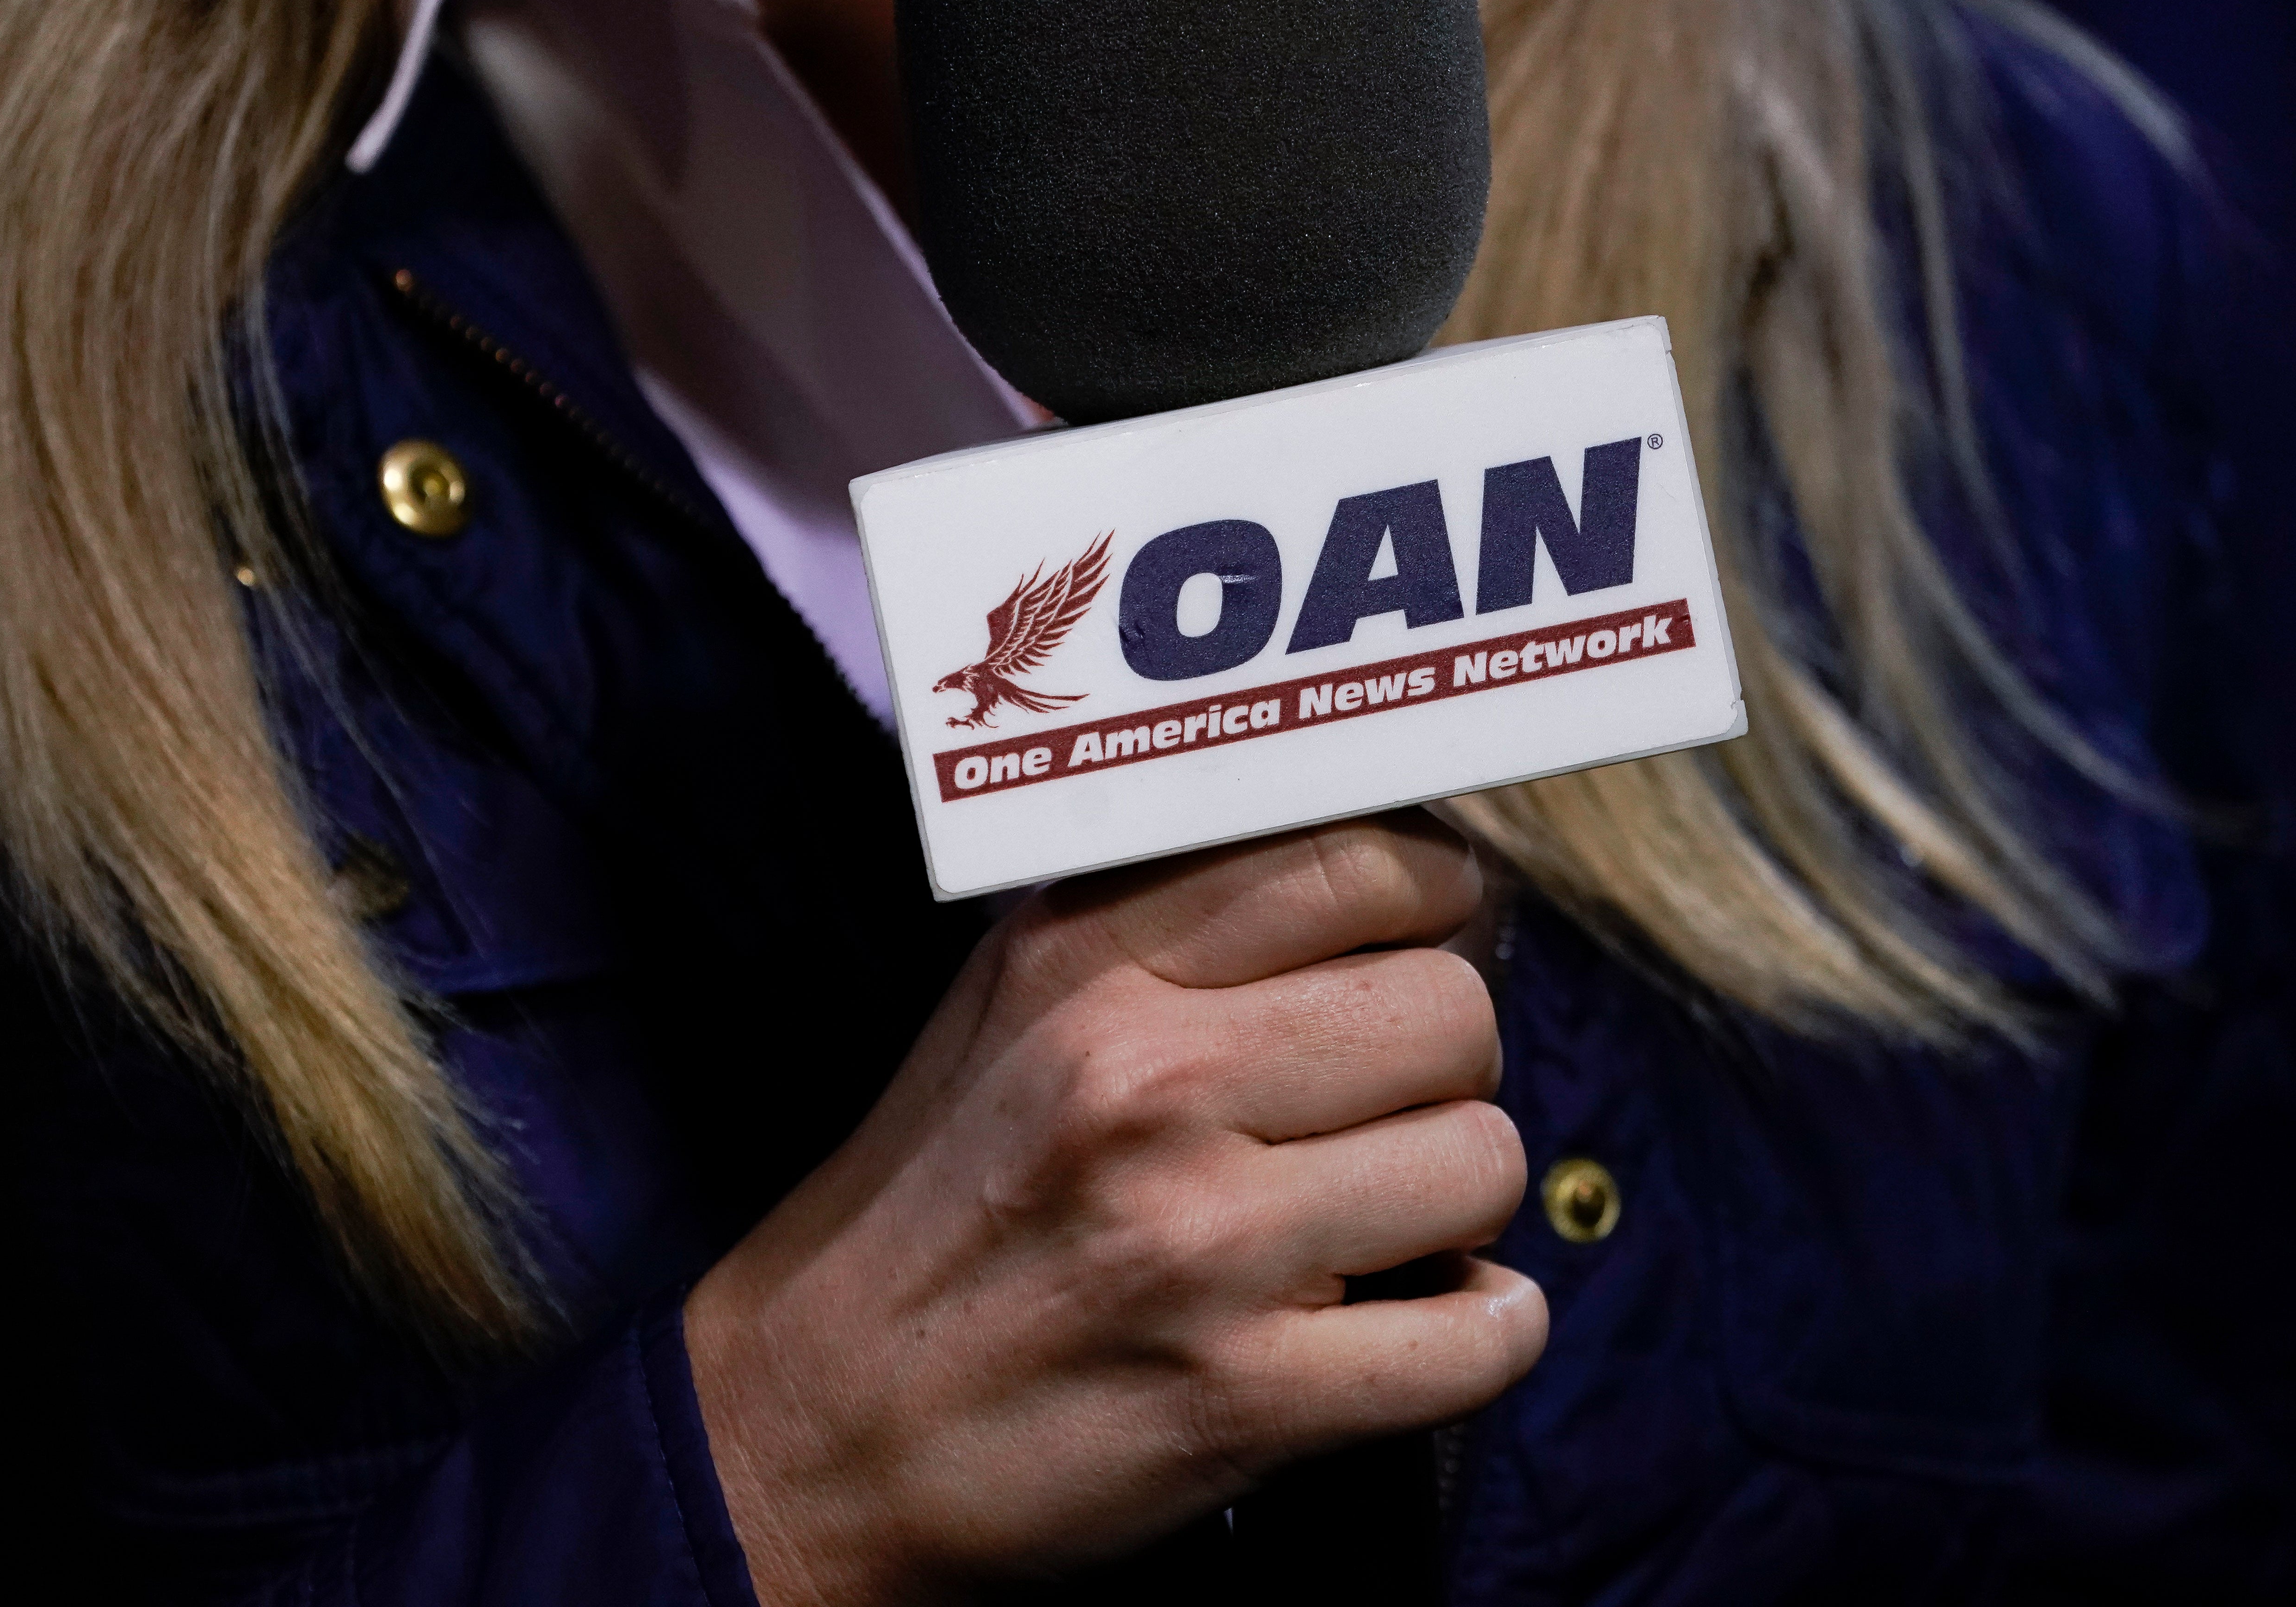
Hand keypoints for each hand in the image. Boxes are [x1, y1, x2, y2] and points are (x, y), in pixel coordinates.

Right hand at [684, 814, 1546, 1604]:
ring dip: (1456, 1206)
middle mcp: (1149, 1081)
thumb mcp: (1008, 1006)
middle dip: (1444, 1068)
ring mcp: (1201, 1243)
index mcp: (1090, 966)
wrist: (811, 1434)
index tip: (1414, 948)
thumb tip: (1383, 871)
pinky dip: (1481, 1335)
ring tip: (1374, 1225)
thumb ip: (1169, 921)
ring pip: (1483, 1160)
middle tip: (1380, 1113)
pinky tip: (1414, 1326)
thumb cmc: (934, 1210)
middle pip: (1452, 1009)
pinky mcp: (1245, 1397)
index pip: (1359, 860)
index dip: (1431, 905)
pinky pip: (1484, 1336)